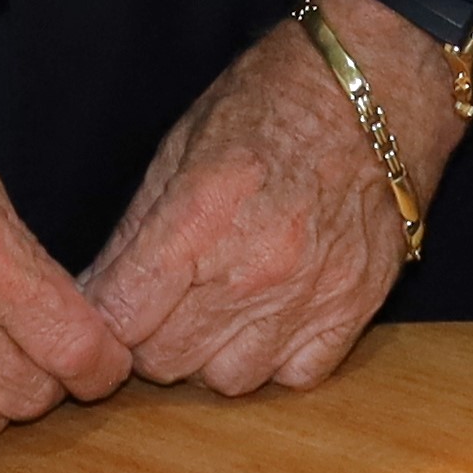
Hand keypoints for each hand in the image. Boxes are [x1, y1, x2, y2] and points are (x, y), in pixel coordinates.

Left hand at [80, 0, 454, 397]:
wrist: (376, 91)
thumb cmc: (271, 104)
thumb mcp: (182, 147)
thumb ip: (136, 230)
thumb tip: (96, 292)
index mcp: (198, 217)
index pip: (121, 316)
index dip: (105, 318)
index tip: (112, 306)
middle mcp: (252, 267)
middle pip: (167, 360)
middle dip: (151, 338)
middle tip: (163, 303)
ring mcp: (307, 296)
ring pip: (229, 380)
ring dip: (212, 354)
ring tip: (218, 310)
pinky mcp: (354, 310)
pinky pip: (295, 376)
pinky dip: (275, 358)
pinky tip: (270, 317)